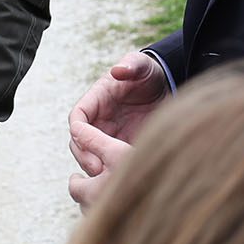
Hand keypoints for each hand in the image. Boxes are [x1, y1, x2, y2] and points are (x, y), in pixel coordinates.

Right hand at [66, 52, 165, 208]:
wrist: (166, 86)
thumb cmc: (149, 73)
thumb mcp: (142, 66)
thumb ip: (131, 65)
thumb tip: (117, 71)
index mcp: (97, 101)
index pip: (77, 119)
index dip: (78, 132)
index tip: (86, 142)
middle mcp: (99, 121)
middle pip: (79, 144)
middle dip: (84, 157)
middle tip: (98, 170)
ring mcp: (109, 136)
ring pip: (92, 158)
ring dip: (98, 169)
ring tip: (111, 177)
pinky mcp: (121, 148)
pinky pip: (111, 164)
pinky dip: (114, 172)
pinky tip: (126, 178)